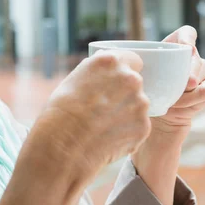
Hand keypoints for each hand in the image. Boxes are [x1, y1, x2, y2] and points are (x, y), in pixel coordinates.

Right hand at [35, 50, 151, 179]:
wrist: (64, 145)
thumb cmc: (61, 112)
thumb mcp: (74, 79)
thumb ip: (97, 73)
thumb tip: (106, 75)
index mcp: (111, 61)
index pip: (132, 60)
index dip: (123, 73)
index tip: (115, 84)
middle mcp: (130, 78)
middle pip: (135, 84)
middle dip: (124, 94)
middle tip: (104, 109)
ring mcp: (140, 103)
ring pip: (137, 106)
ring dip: (126, 114)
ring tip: (103, 127)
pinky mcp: (144, 126)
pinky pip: (138, 127)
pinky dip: (127, 133)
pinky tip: (108, 139)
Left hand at [151, 25, 204, 136]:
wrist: (160, 118)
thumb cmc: (147, 93)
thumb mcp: (141, 79)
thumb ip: (141, 69)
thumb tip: (133, 64)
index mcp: (173, 48)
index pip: (187, 33)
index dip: (188, 37)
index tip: (186, 47)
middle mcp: (191, 57)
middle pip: (195, 56)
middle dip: (189, 71)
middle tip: (183, 85)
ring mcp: (202, 70)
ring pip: (201, 74)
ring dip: (186, 90)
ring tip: (173, 101)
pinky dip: (192, 100)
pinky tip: (180, 106)